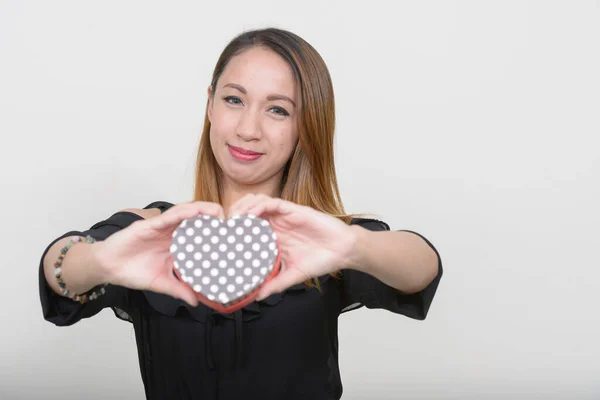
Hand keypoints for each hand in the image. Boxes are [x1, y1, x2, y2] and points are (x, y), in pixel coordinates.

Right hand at [93, 201, 224, 306]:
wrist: (108, 268)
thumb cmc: (134, 272)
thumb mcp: (161, 283)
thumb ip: (179, 289)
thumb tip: (196, 302)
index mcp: (177, 245)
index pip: (200, 236)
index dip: (216, 235)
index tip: (233, 238)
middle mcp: (173, 233)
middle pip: (197, 222)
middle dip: (214, 219)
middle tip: (232, 222)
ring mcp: (163, 227)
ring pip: (186, 214)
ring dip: (203, 210)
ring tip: (218, 212)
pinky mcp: (151, 224)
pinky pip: (170, 216)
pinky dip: (183, 212)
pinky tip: (195, 211)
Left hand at [228, 194, 357, 299]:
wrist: (343, 251)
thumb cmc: (321, 260)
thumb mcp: (293, 275)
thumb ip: (275, 284)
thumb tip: (257, 297)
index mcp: (273, 237)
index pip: (248, 228)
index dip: (234, 230)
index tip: (221, 238)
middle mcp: (276, 224)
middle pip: (248, 211)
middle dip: (233, 215)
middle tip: (223, 226)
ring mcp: (283, 215)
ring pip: (256, 202)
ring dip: (242, 207)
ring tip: (233, 219)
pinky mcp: (293, 209)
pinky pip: (271, 202)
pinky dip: (258, 205)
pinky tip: (250, 214)